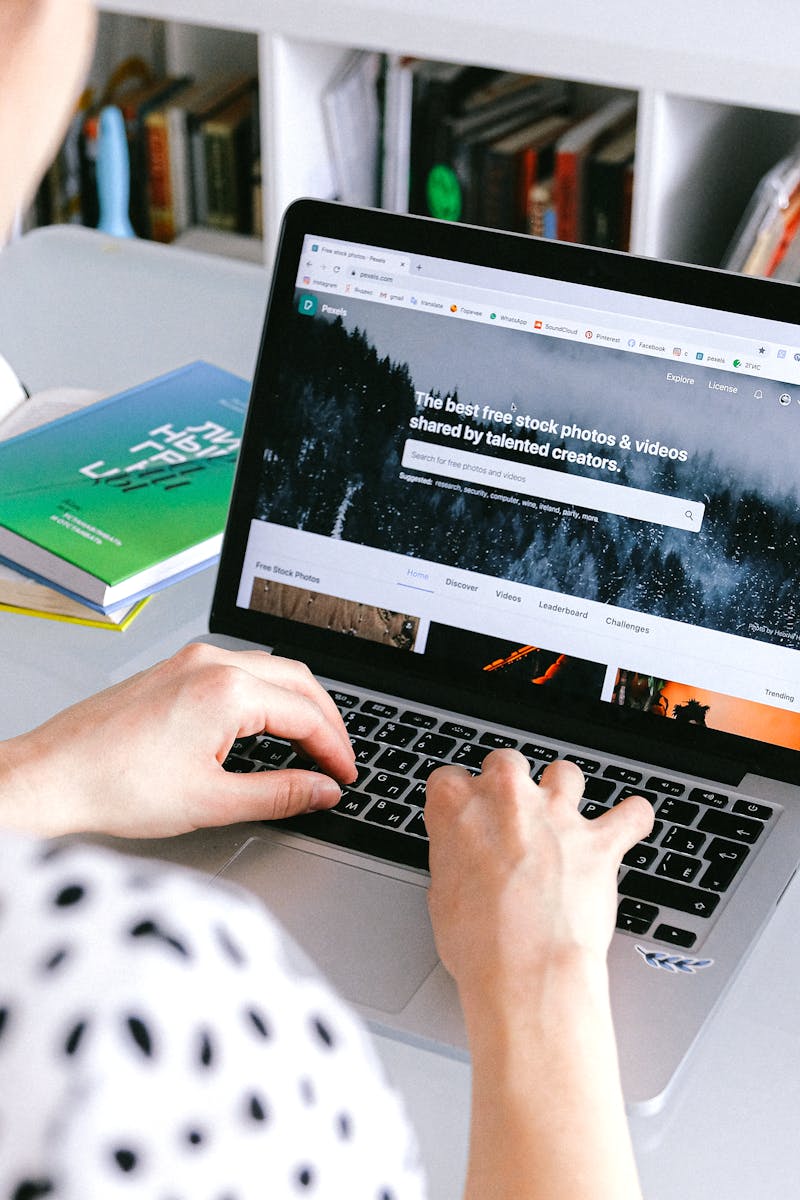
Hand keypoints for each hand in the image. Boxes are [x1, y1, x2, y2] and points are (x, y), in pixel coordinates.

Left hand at [0, 642, 356, 838]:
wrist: (51, 776)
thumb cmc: (114, 786)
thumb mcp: (212, 801)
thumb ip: (280, 793)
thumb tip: (321, 790)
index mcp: (228, 690)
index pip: (307, 715)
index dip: (335, 750)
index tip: (345, 776)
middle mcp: (211, 663)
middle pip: (297, 681)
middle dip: (326, 720)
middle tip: (339, 759)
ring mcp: (189, 662)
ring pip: (268, 671)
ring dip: (297, 704)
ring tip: (309, 744)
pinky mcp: (172, 670)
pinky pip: (238, 671)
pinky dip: (265, 696)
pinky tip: (264, 725)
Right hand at [425, 751, 653, 1199]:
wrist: (525, 972)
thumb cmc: (478, 946)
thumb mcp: (442, 897)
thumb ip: (454, 859)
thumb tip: (464, 862)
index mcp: (457, 808)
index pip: (449, 778)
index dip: (459, 799)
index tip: (465, 816)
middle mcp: (507, 800)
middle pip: (507, 762)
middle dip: (509, 781)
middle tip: (510, 812)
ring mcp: (556, 816)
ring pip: (564, 774)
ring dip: (564, 791)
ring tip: (564, 815)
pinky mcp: (598, 841)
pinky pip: (631, 814)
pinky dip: (633, 818)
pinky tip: (631, 823)